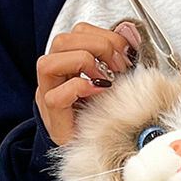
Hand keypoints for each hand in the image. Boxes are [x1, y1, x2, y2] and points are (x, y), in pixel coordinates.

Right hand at [35, 21, 137, 144]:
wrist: (90, 149)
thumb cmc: (100, 115)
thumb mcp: (112, 83)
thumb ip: (116, 62)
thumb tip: (132, 44)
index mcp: (69, 62)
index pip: (79, 32)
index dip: (104, 35)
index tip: (125, 54)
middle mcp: (55, 75)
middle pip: (62, 41)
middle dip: (97, 47)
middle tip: (117, 67)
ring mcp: (48, 94)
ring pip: (48, 63)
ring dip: (83, 64)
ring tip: (105, 80)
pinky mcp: (52, 117)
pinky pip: (56, 96)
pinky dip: (79, 89)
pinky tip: (97, 93)